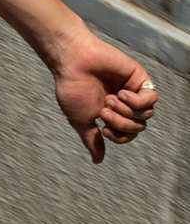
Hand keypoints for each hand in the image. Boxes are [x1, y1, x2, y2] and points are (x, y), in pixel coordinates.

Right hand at [52, 31, 156, 163]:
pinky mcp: (139, 78)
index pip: (128, 134)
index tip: (103, 128)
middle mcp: (124, 103)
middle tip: (103, 111)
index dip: (120, 136)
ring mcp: (133, 90)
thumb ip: (92, 140)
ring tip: (110, 100)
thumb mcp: (81, 120)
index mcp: (111, 113)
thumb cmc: (73, 89)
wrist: (73, 62)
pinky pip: (151, 98)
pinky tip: (121, 93)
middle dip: (121, 123)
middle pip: (138, 127)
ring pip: (146, 115)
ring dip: (127, 112)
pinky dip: (137, 101)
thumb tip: (98, 161)